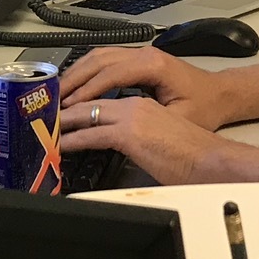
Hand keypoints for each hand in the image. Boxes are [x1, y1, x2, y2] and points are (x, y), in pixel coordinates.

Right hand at [60, 45, 233, 130]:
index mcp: (154, 65)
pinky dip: (87, 71)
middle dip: (74, 80)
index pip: (110, 73)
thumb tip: (117, 130)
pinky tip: (76, 85)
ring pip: (99, 56)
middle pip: (98, 60)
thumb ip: (147, 120)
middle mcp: (145, 54)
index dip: (87, 90)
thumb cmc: (205, 106)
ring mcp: (141, 54)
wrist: (221, 94)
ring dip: (77, 73)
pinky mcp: (139, 59)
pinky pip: (106, 59)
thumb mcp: (178, 118)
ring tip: (59, 94)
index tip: (69, 105)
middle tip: (54, 100)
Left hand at [60, 91, 228, 184]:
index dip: (78, 105)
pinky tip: (61, 147)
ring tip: (47, 131)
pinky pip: (91, 135)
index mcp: (142, 104)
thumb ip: (140, 136)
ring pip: (86, 113)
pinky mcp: (129, 134)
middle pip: (89, 101)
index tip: (63, 113)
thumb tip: (127, 149)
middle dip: (64, 109)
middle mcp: (134, 105)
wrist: (213, 160)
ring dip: (64, 122)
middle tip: (45, 118)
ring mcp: (131, 117)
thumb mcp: (160, 137)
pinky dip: (72, 140)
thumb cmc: (194, 155)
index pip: (102, 98)